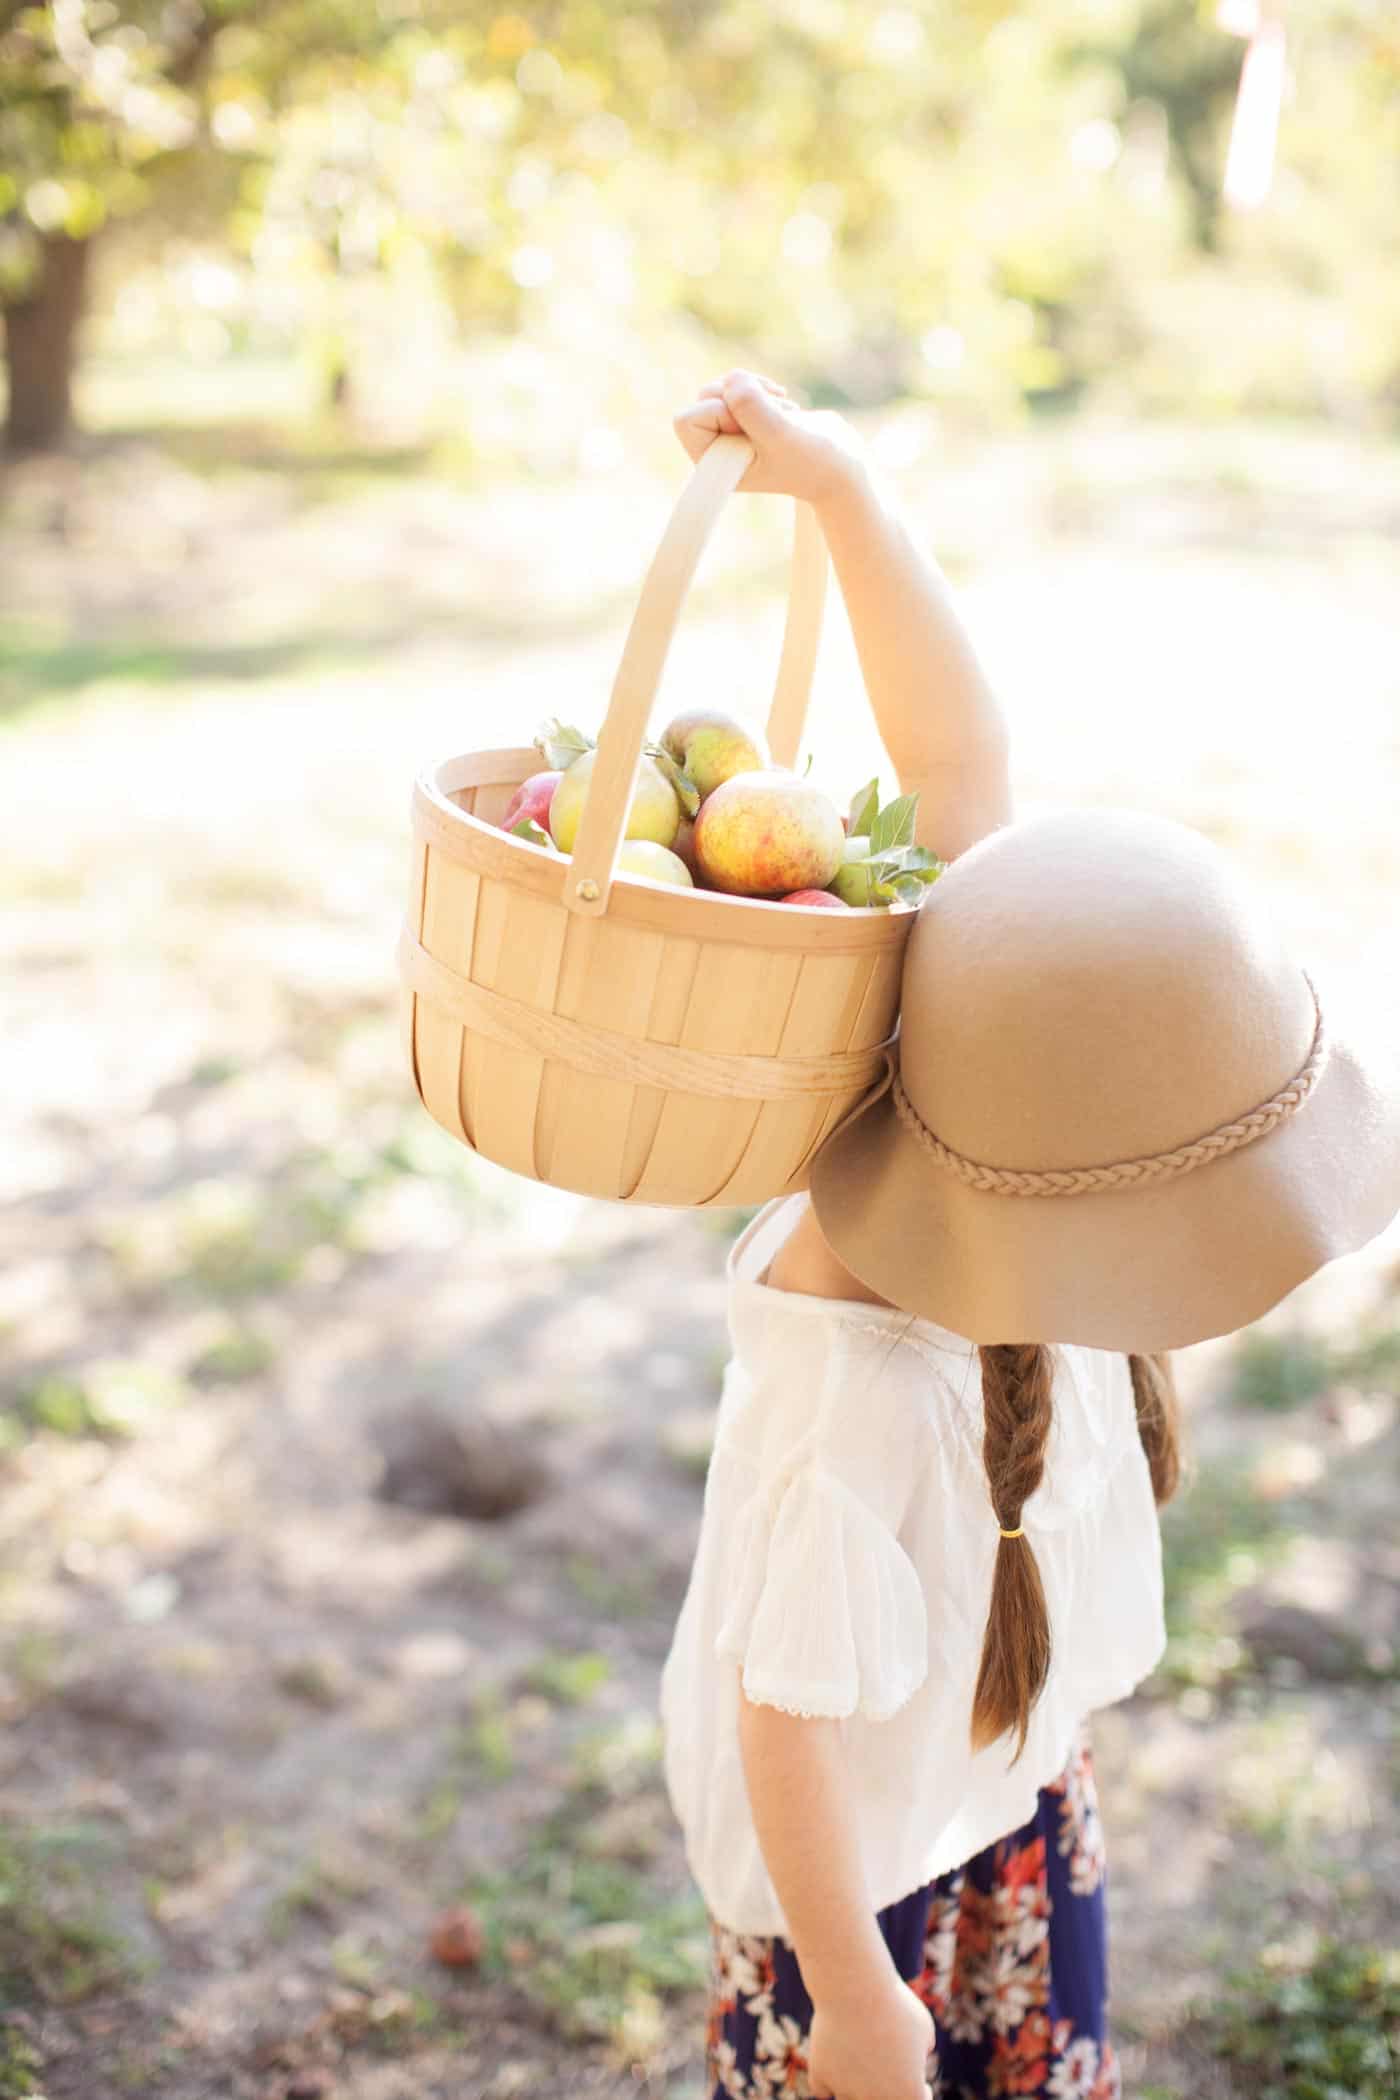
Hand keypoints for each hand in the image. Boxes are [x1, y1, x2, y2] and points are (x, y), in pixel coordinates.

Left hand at [672, 368, 869, 508]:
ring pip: (722, 385)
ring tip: (782, 411)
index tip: (757, 428)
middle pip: (703, 396)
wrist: (840, 462)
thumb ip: (752, 409)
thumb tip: (731, 380)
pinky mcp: (743, 416)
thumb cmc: (813, 459)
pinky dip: (761, 386)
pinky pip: (738, 382)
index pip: (688, 419)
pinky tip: (782, 405)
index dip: (721, 412)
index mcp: (713, 466)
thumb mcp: (782, 435)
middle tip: (774, 415)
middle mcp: (715, 450)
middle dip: (741, 395)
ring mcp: (728, 432)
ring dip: (756, 390)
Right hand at [807, 1974, 934, 2099]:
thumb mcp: (922, 2025)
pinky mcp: (820, 2075)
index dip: (921, 2094)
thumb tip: (917, 2056)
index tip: (921, 2083)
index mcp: (909, 2093)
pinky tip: (833, 2069)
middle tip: (889, 2074)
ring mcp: (846, 2091)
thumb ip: (922, 2048)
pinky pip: (822, 2089)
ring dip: (856, 2091)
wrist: (854, 1987)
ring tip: (860, 2071)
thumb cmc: (893, 2002)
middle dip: (887, 2092)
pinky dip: (826, 2082)